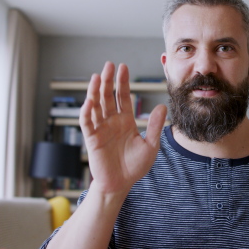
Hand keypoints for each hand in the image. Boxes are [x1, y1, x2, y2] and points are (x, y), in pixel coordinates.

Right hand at [80, 62, 166, 195]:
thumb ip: (154, 126)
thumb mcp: (150, 145)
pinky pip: (87, 123)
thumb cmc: (135, 166)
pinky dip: (87, 112)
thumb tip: (162, 106)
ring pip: (96, 105)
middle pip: (108, 96)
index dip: (122, 82)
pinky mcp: (91, 139)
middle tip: (109, 65)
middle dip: (108, 81)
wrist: (121, 184)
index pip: (123, 97)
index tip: (122, 67)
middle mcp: (112, 121)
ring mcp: (100, 129)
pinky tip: (90, 101)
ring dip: (96, 91)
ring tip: (98, 76)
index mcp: (125, 121)